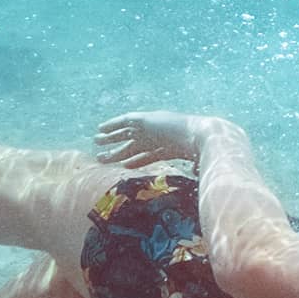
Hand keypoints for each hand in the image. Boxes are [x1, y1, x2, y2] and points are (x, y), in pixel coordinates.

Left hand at [98, 109, 214, 167]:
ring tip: (96, 141)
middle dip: (117, 151)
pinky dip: (113, 125)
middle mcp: (157, 137)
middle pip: (133, 146)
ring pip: (125, 134)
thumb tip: (200, 177)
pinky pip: (124, 122)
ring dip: (110, 138)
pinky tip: (101, 128)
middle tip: (101, 157)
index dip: (136, 160)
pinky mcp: (145, 120)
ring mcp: (152, 129)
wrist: (201, 136)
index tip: (125, 165)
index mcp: (169, 149)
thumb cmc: (203, 154)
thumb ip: (197, 170)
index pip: (148, 155)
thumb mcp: (198, 165)